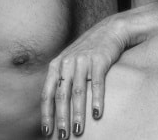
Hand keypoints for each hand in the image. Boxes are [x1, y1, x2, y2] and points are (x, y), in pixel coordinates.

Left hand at [41, 14, 126, 137]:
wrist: (110, 29)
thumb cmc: (89, 49)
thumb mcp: (70, 60)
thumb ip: (61, 78)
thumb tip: (54, 105)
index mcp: (56, 65)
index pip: (48, 93)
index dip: (47, 114)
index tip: (47, 131)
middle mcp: (67, 62)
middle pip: (62, 95)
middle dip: (61, 118)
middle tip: (63, 136)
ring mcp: (83, 60)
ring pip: (78, 92)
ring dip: (78, 114)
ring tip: (78, 131)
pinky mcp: (100, 59)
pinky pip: (97, 83)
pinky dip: (96, 100)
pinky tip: (97, 114)